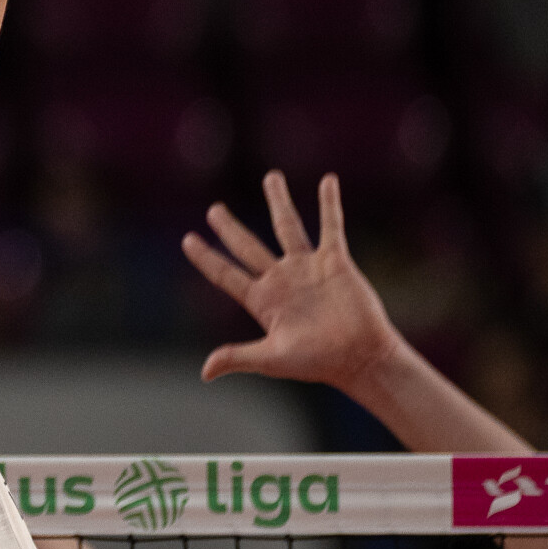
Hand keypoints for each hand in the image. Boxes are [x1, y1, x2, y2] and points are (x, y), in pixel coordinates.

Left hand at [182, 171, 403, 389]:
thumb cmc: (317, 362)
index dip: (206, 258)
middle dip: (230, 227)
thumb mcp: (271, 359)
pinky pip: (331, 226)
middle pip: (248, 246)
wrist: (360, 357)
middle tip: (214, 209)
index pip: (226, 274)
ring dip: (279, 201)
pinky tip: (327, 181)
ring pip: (288, 226)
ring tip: (271, 177)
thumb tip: (205, 372)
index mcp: (263, 301)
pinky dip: (329, 204)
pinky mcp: (335, 261)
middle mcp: (281, 280)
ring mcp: (307, 268)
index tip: (187, 240)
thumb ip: (238, 357)